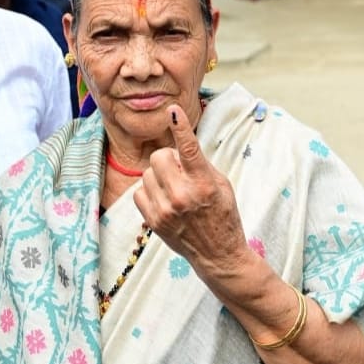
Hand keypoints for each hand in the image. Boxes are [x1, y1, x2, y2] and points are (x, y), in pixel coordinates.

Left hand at [135, 104, 250, 277]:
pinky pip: (139, 192)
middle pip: (160, 156)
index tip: (172, 111)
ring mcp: (165, 209)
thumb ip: (199, 166)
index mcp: (203, 183)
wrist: (218, 253)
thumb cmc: (224, 214)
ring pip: (147, 174)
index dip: (180, 127)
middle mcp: (182, 195)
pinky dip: (149, 191)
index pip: (189, 148)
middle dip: (168, 158)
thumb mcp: (221, 184)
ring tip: (174, 189)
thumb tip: (177, 149)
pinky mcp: (153, 221)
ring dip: (159, 176)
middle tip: (180, 170)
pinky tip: (164, 200)